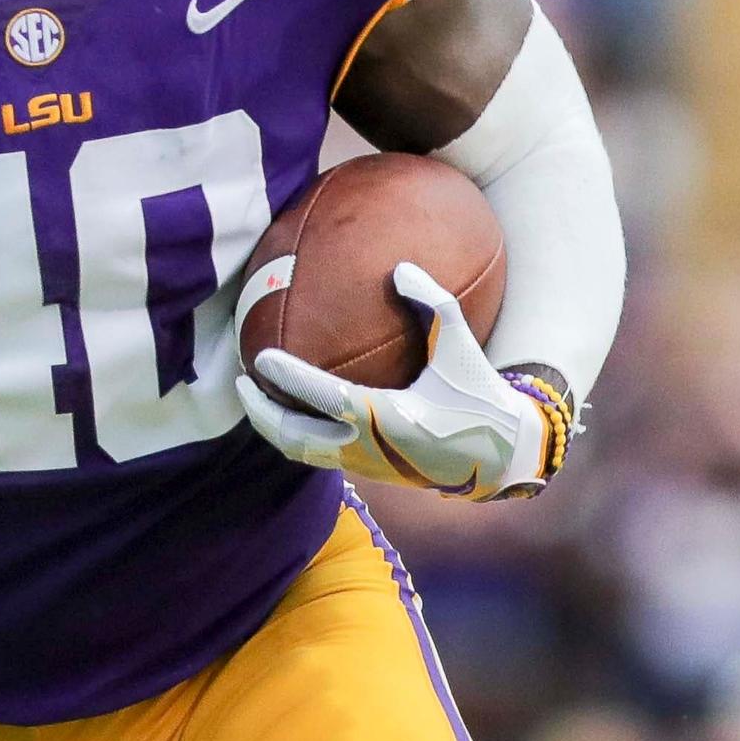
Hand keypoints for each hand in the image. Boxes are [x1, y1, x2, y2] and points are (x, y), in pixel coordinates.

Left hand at [238, 264, 571, 499]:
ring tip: (253, 398)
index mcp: (389, 418)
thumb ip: (433, 304)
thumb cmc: (480, 396)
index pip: (325, 398)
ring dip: (271, 428)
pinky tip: (288, 409)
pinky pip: (318, 454)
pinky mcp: (369, 473)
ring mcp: (365, 465)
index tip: (259, 358)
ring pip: (301, 452)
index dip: (289, 378)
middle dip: (260, 413)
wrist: (499, 457)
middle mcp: (369, 448)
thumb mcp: (461, 346)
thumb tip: (399, 267)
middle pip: (295, 438)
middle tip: (240, 381)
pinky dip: (294, 435)